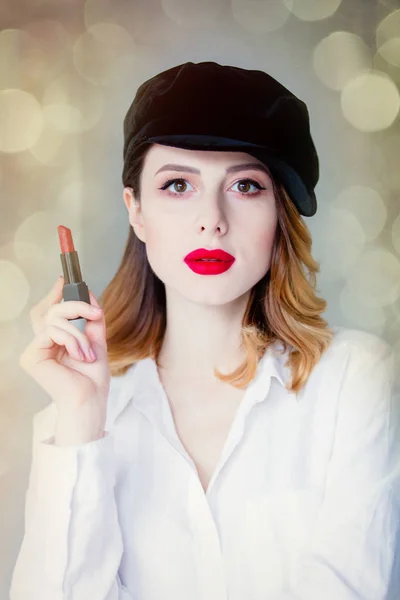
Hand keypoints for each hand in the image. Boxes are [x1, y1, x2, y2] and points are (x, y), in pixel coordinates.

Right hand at [19, 276, 109, 443]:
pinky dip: (71, 340)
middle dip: (74, 305)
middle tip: (94, 312)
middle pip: (50, 310)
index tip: (65, 279)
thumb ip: (92, 319)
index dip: (55, 294)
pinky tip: (80, 355)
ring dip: (78, 333)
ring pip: (54, 319)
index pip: (49, 311)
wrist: (90, 401)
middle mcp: (41, 344)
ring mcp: (34, 350)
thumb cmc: (92, 379)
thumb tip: (89, 293)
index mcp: (54, 341)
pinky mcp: (31, 357)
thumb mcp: (97, 341)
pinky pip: (52, 332)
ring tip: (88, 352)